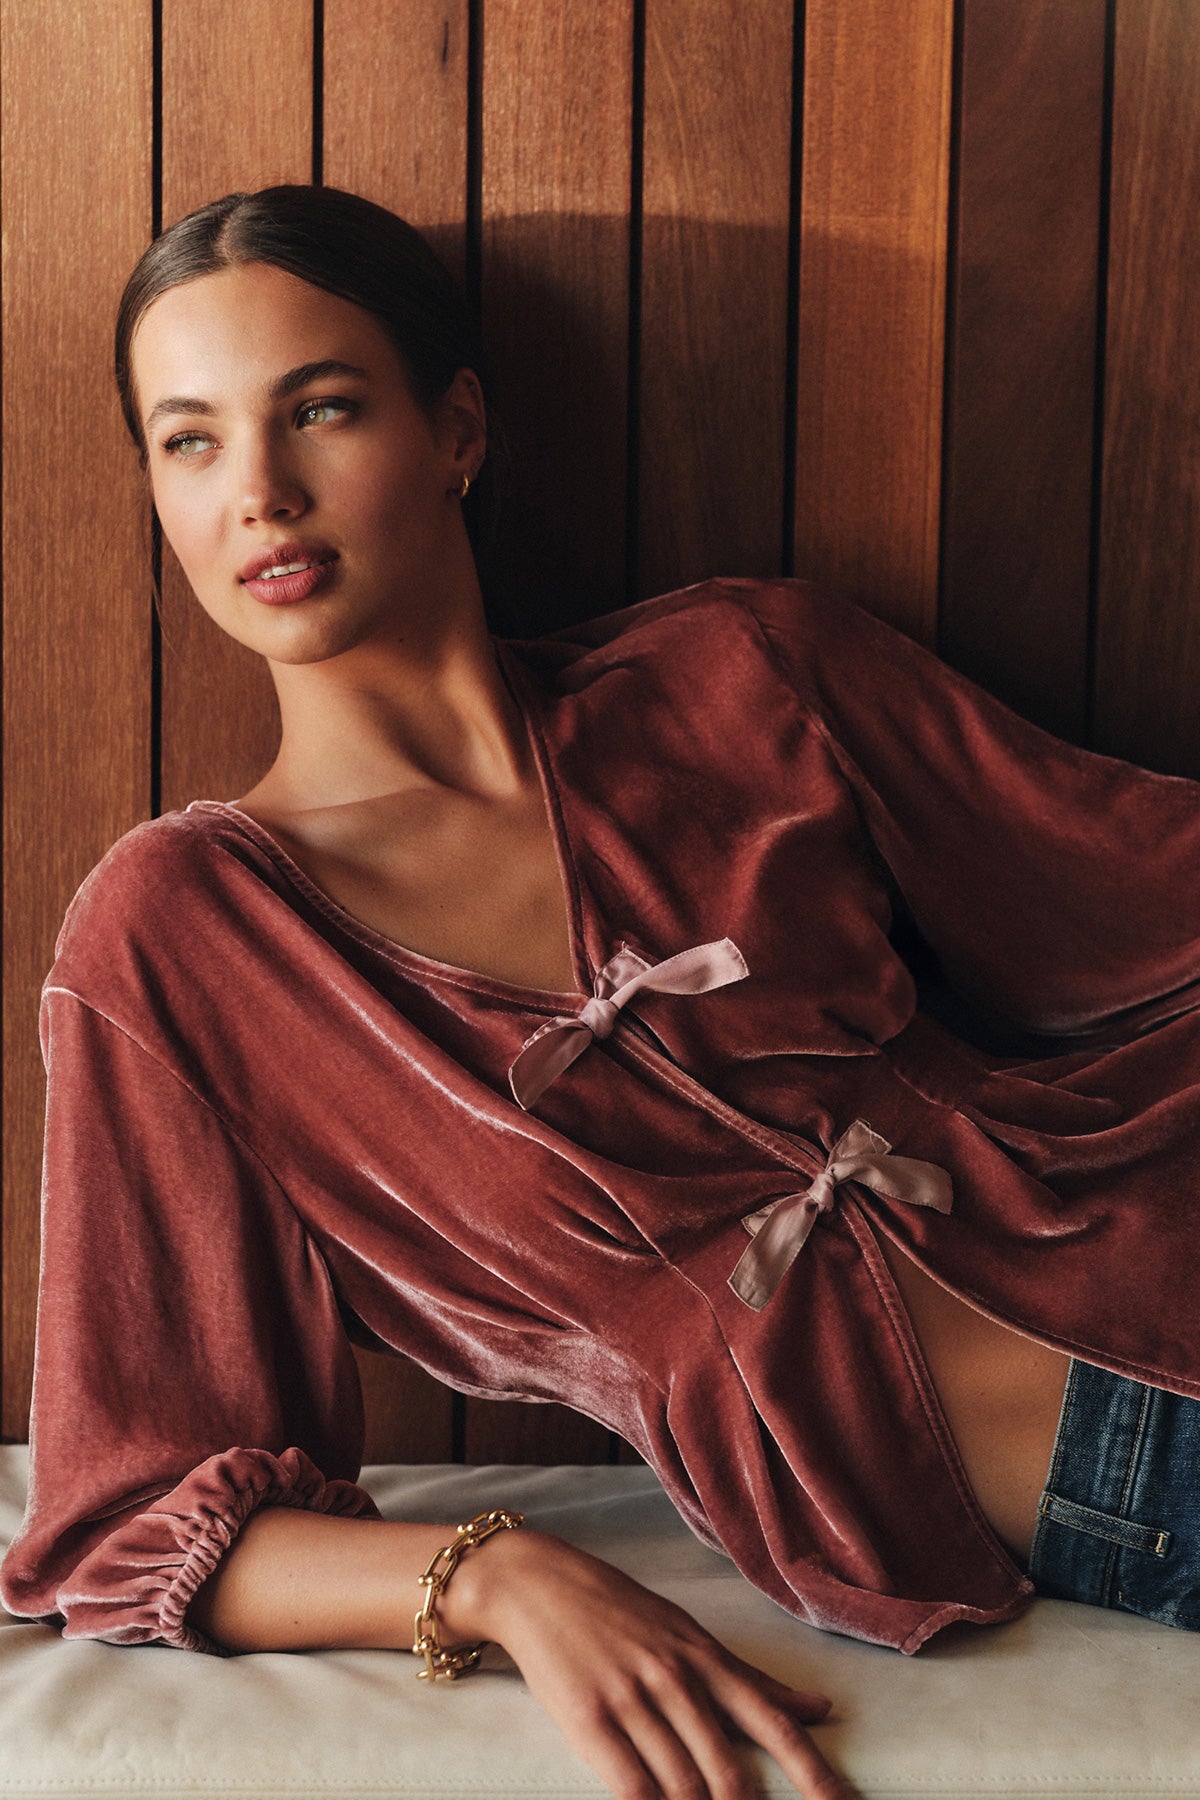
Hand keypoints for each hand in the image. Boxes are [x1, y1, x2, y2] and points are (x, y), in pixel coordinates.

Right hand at [450, 1529, 855, 1798]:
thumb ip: (752, 1679)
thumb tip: (819, 1708)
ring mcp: (633, 1700)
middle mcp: (678, 1679)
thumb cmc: (620, 1611)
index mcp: (707, 1659)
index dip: (814, 1774)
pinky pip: (632, 1788)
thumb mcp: (690, 1635)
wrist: (540, 1585)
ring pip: (683, 1788)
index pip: (774, 1724)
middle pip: (729, 1773)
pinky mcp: (590, 1721)